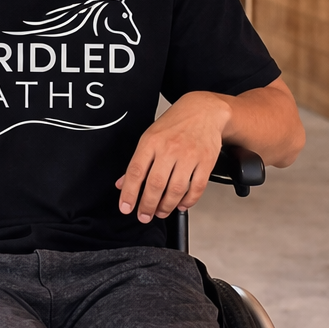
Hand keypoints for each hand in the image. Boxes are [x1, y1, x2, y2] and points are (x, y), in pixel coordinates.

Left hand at [117, 92, 231, 222]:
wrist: (204, 111)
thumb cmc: (174, 124)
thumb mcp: (150, 137)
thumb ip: (137, 162)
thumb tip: (122, 184)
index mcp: (151, 142)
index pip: (136, 172)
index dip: (129, 193)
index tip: (126, 208)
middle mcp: (169, 149)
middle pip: (156, 184)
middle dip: (148, 205)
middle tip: (143, 216)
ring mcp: (189, 156)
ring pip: (176, 190)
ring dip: (166, 207)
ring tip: (160, 213)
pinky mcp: (206, 162)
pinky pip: (196, 188)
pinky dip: (188, 201)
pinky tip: (180, 205)